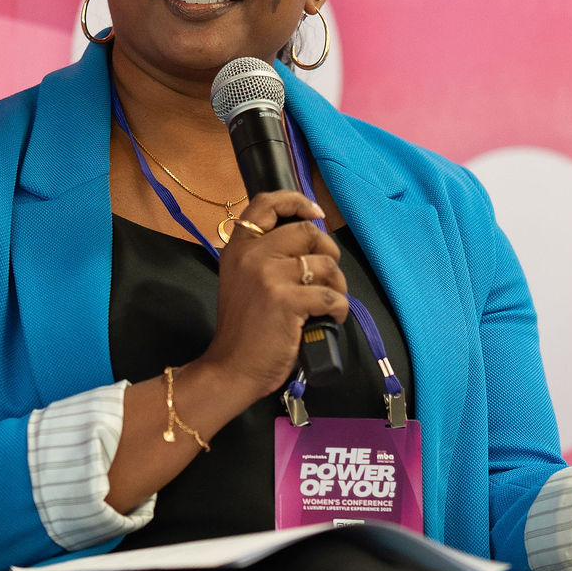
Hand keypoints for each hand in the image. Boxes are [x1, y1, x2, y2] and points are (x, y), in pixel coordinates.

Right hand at [196, 190, 349, 400]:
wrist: (232, 368)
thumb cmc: (244, 328)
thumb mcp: (244, 280)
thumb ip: (265, 256)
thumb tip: (309, 237)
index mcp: (238, 247)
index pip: (266, 203)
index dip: (297, 202)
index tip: (316, 214)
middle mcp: (251, 255)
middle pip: (308, 232)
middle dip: (329, 252)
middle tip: (328, 275)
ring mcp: (269, 276)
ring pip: (325, 263)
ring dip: (337, 284)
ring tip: (329, 303)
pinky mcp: (288, 301)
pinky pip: (331, 295)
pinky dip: (339, 308)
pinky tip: (332, 319)